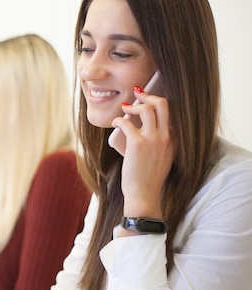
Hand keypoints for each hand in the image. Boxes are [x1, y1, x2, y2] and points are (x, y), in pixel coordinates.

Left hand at [112, 87, 175, 219]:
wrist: (144, 195)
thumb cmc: (148, 178)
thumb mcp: (161, 158)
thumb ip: (158, 143)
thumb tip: (141, 128)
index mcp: (174, 140)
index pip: (170, 112)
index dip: (157, 102)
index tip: (146, 99)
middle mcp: (166, 136)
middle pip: (162, 104)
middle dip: (148, 96)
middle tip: (137, 94)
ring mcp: (153, 139)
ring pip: (146, 109)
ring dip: (133, 106)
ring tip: (125, 110)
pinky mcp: (137, 143)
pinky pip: (127, 123)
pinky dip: (119, 120)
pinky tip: (115, 123)